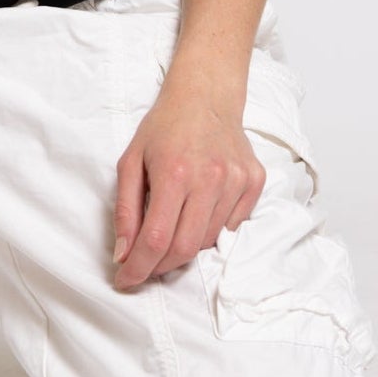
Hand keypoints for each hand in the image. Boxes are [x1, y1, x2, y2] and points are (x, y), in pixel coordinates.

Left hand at [111, 67, 266, 291]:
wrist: (206, 96)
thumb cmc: (164, 127)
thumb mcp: (131, 161)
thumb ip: (125, 210)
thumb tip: (123, 254)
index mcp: (174, 173)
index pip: (157, 240)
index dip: (139, 268)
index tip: (125, 280)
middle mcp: (210, 179)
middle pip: (185, 249)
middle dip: (159, 267)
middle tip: (144, 265)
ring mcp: (236, 181)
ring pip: (208, 241)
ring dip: (184, 248)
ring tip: (170, 229)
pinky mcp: (254, 182)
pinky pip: (232, 227)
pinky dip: (211, 231)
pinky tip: (198, 212)